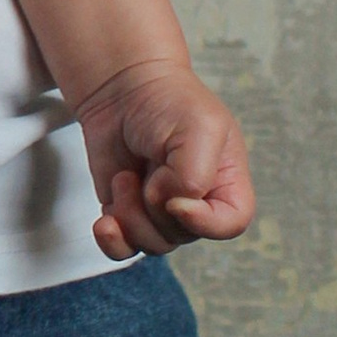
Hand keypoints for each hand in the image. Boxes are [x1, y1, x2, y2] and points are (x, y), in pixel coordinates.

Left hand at [72, 56, 256, 258]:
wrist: (122, 87)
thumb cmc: (168, 101)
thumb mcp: (198, 128)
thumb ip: (195, 176)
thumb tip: (172, 208)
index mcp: (226, 181)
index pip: (231, 224)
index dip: (205, 223)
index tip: (176, 200)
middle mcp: (197, 202)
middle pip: (183, 235)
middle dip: (156, 207)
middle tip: (147, 168)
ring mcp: (161, 211)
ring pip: (152, 244)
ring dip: (130, 215)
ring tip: (124, 178)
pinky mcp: (128, 213)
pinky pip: (123, 248)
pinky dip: (113, 240)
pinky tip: (105, 222)